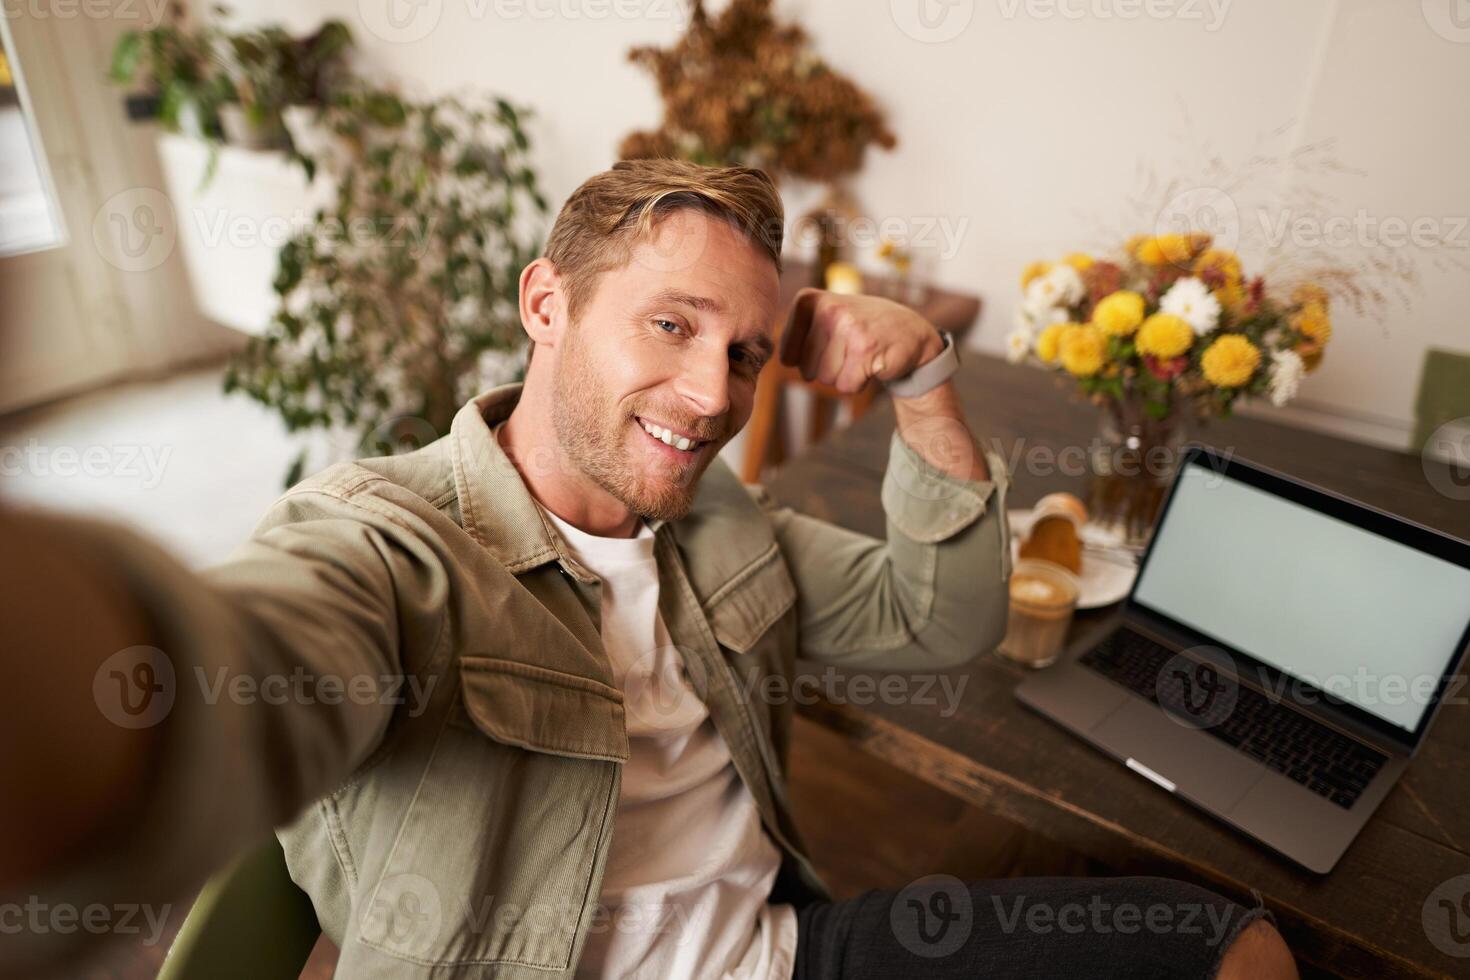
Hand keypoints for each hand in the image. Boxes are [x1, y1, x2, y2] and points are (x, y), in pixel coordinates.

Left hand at [779, 288, 945, 394]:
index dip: (808, 361)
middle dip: (828, 369)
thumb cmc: (861, 328)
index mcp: (809, 300)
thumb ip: (795, 334)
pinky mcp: (866, 349)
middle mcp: (828, 309)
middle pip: (807, 369)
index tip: (829, 344)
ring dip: (844, 375)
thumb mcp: (824, 319)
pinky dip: (859, 383)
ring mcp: (848, 327)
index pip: (788, 355)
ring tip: (861, 354)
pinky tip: (873, 363)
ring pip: (826, 379)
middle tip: (851, 349)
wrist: (910, 331)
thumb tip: (782, 360)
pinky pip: (847, 386)